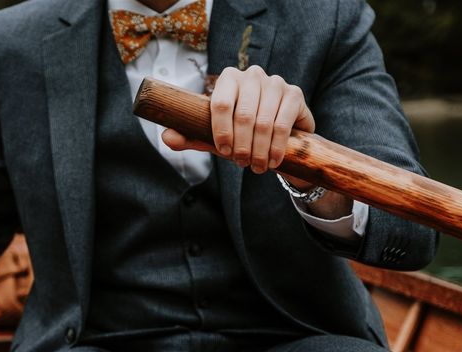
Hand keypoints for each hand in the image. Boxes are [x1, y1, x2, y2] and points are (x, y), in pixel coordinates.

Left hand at [162, 65, 314, 183]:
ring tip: (256, 167)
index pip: (220, 104)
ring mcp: (275, 82)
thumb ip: (190, 136)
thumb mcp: (212, 136)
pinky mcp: (294, 94)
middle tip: (241, 164)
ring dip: (259, 151)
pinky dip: (276, 148)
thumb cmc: (238, 132)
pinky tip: (272, 161)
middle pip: (244, 116)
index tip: (224, 152)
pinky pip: (283, 124)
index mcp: (228, 79)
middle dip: (241, 146)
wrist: (274, 134)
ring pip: (263, 123)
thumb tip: (166, 138)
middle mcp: (252, 75)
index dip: (221, 132)